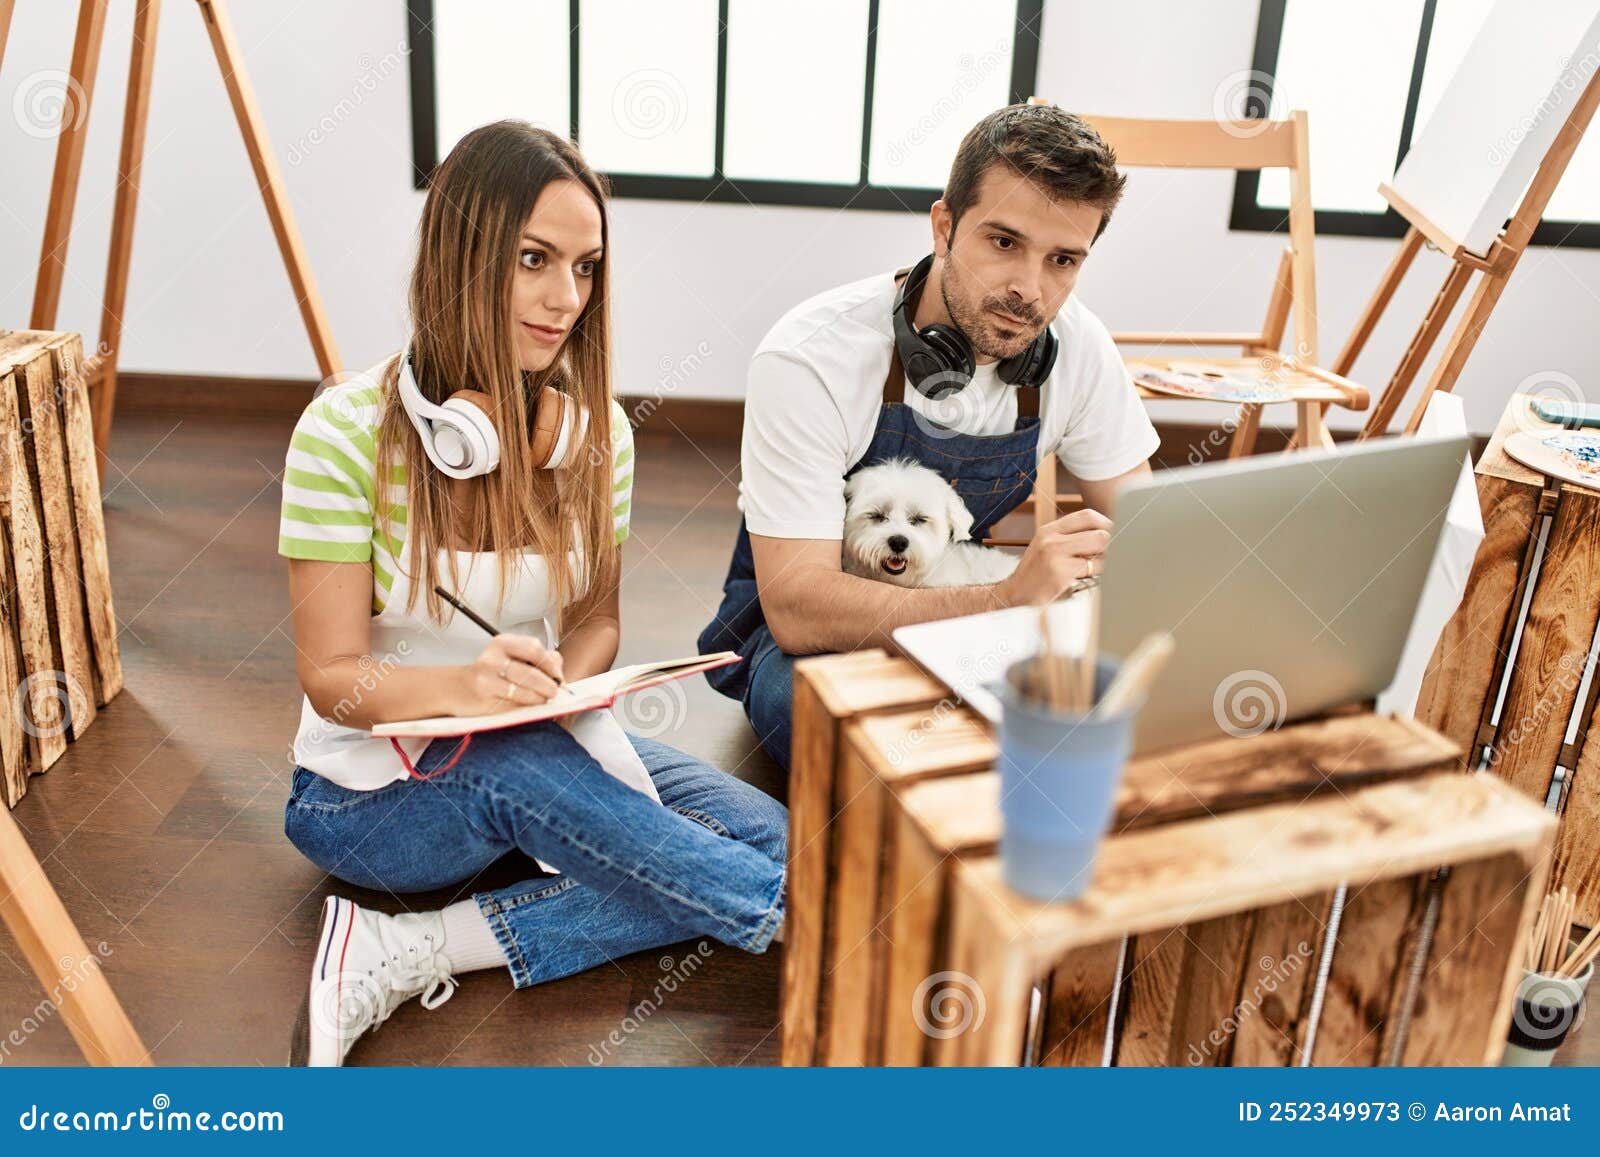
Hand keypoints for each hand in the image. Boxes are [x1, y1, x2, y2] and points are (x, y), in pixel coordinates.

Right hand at [451, 634, 565, 715]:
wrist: (458, 688)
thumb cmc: (490, 673)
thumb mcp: (512, 656)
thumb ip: (538, 657)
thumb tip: (558, 665)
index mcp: (503, 643)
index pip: (534, 649)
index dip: (551, 664)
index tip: (558, 676)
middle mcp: (493, 657)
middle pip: (531, 672)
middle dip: (548, 684)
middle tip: (554, 690)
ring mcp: (487, 678)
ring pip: (524, 690)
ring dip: (539, 697)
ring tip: (542, 699)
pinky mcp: (484, 697)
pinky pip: (513, 704)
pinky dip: (525, 706)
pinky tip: (527, 704)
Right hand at [999, 508, 1111, 604]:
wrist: (1013, 596)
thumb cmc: (1034, 575)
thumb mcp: (1046, 548)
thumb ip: (1070, 539)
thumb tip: (1105, 536)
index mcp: (1049, 530)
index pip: (1087, 515)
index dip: (1106, 523)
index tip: (1116, 533)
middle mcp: (1051, 539)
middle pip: (1098, 531)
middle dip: (1111, 543)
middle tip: (1114, 553)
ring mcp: (1055, 555)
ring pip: (1100, 549)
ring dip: (1107, 559)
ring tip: (1101, 567)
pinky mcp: (1061, 574)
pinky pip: (1094, 569)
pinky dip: (1100, 573)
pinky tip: (1093, 578)